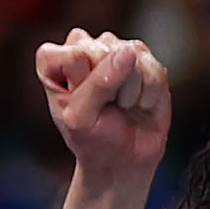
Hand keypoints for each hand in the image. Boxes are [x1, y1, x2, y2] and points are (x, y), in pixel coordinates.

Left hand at [35, 27, 170, 175]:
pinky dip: (149, 94)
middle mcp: (85, 47)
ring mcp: (117, 50)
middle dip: (109, 86)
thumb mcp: (82, 117)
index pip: (74, 54)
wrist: (124, 160)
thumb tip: (128, 53)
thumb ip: (99, 83)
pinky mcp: (146, 61)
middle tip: (104, 107)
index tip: (82, 105)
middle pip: (104, 49)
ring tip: (122, 105)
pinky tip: (139, 103)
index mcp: (55, 59)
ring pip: (132, 55)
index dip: (83, 84)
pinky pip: (154, 69)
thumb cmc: (93, 140)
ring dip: (131, 91)